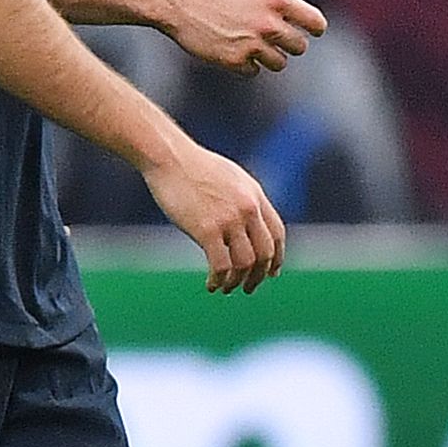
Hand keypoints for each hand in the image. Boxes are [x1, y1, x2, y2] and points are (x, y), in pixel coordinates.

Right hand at [146, 141, 287, 292]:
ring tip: (225, 288)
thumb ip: (244, 200)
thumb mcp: (231, 179)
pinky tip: (211, 285)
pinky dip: (218, 280)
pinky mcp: (207, 230)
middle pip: (265, 253)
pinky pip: (221, 266)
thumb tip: (248, 224)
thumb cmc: (194, 168)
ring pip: (245, 264)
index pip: (277, 234)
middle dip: (258, 276)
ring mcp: (229, 220)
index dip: (276, 257)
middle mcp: (248, 209)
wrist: (170, 158)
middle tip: (249, 288)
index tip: (271, 273)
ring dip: (237, 282)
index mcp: (255, 196)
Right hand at [160, 0, 325, 73]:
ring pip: (279, 62)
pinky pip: (254, 71)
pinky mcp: (233, 61)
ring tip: (252, 40)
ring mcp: (250, 44)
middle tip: (273, 33)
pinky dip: (247, 63)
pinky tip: (234, 47)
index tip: (310, 28)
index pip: (315, 22)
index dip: (315, 26)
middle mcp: (267, 23)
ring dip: (270, 55)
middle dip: (290, 41)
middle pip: (299, 46)